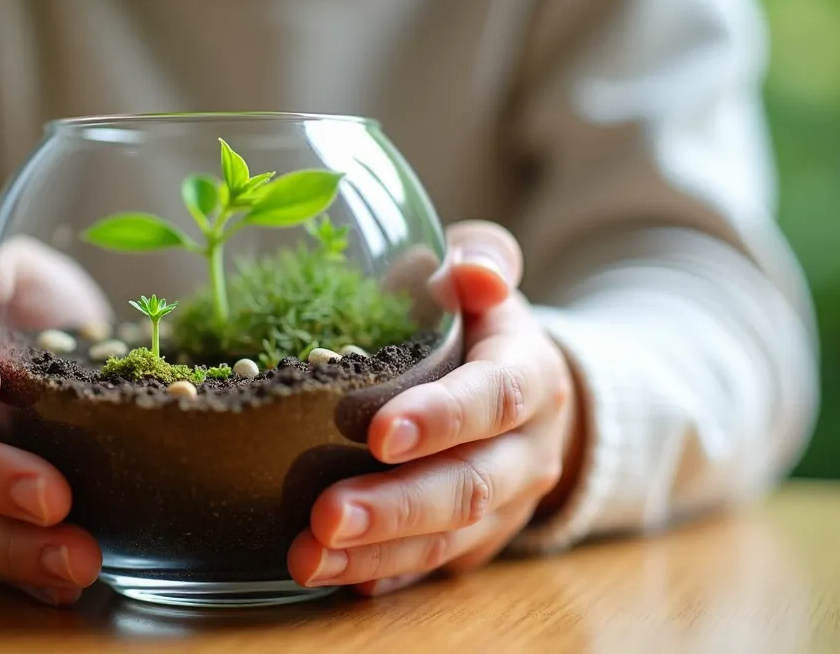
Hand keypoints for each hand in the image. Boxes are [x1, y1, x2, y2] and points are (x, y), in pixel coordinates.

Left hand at [288, 220, 585, 595]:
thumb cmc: (480, 320)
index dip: (443, 418)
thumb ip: (480, 260)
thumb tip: (471, 271)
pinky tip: (335, 579)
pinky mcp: (478, 541)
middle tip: (327, 515)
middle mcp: (527, 448)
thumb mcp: (483, 276)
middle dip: (397, 506)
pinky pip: (433, 569)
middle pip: (470, 486)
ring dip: (377, 553)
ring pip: (448, 539)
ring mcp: (506, 504)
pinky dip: (384, 576)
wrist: (527, 388)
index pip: (495, 397)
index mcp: (530, 374)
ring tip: (309, 558)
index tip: (378, 432)